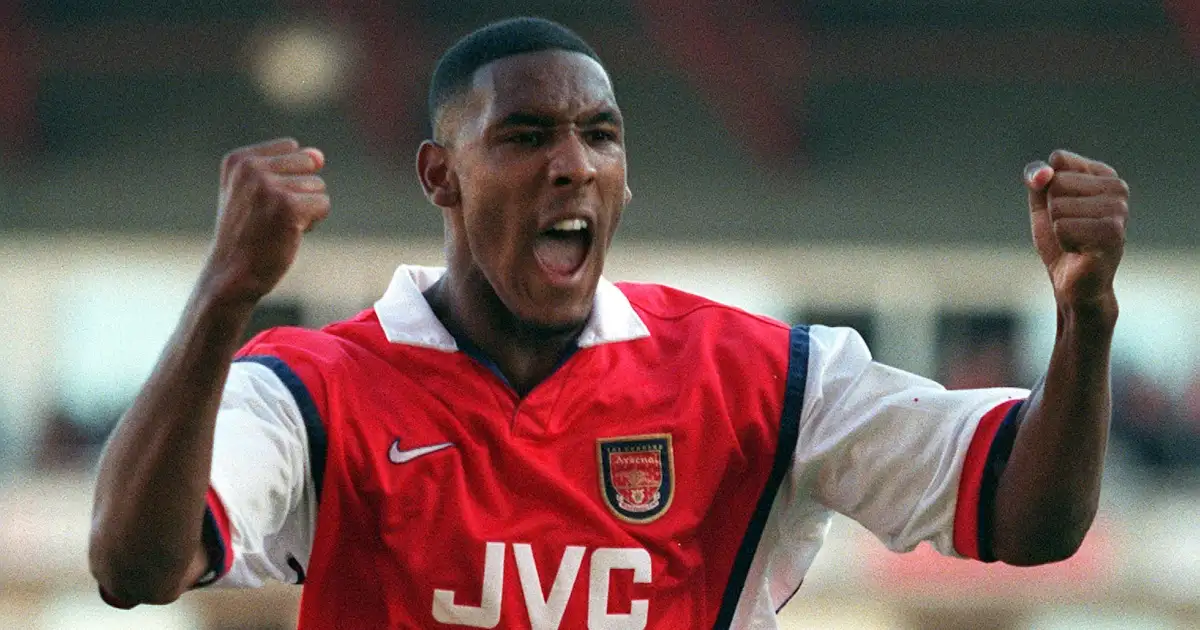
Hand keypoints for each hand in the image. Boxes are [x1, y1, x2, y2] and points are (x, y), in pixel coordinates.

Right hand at [202, 138, 329, 303]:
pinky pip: (323, 205)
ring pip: (318, 186)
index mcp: (239, 159)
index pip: (292, 148)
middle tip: (273, 215)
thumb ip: (287, 166)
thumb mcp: (256, 192)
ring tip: (278, 226)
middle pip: (308, 163)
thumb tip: (319, 156)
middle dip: (302, 190)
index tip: (262, 201)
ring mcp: (269, 186)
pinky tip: (289, 234)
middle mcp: (251, 168)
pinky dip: (313, 222)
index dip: (289, 177)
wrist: (232, 273)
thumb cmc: (248, 234)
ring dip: (307, 209)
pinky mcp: (289, 206)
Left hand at [1025, 150, 1127, 315]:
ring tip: (1076, 240)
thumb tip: (1045, 172)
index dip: (1046, 186)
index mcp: (1104, 174)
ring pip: (1058, 205)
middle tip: (1070, 229)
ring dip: (1058, 228)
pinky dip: (1063, 241)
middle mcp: (1118, 187)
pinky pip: (1062, 227)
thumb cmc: (1060, 240)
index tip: (1062, 207)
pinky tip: (1080, 250)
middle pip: (1056, 182)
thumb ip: (1037, 177)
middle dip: (1052, 211)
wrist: (1073, 282)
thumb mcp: (1041, 202)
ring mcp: (1119, 210)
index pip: (1059, 159)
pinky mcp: (1112, 232)